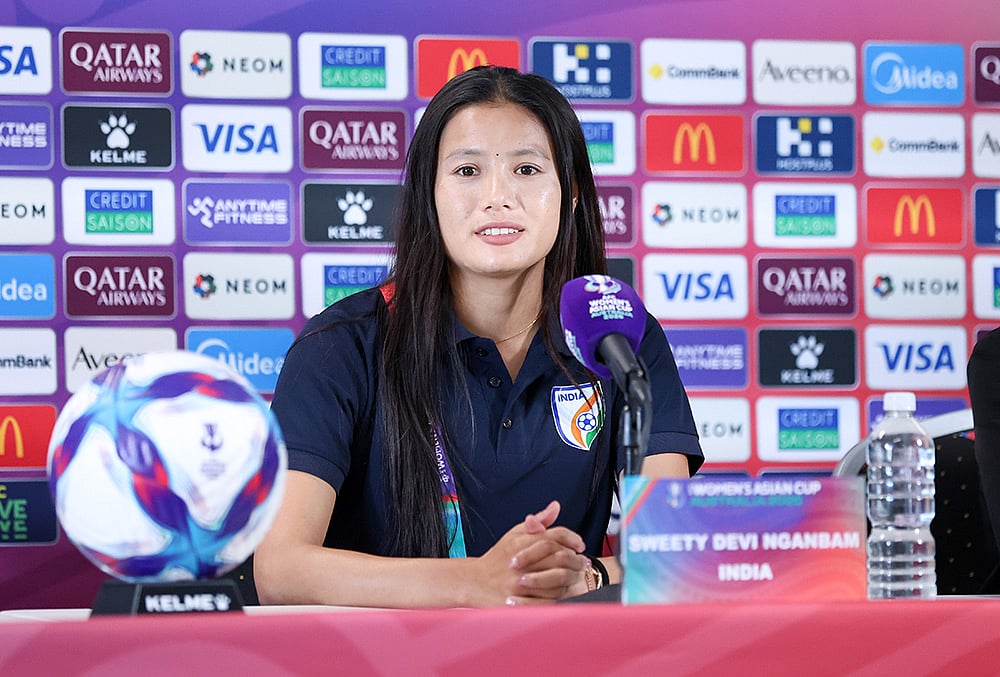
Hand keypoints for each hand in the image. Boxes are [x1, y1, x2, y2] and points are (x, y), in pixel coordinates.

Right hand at [473, 500, 589, 605]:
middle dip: (575, 558)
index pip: (553, 535)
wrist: (474, 581)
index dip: (571, 538)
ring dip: (571, 576)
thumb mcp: (514, 534)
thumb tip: (556, 506)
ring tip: (578, 575)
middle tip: (583, 561)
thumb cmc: (497, 557)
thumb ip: (538, 521)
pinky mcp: (519, 600)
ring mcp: (519, 582)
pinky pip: (547, 598)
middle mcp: (520, 561)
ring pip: (555, 578)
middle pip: (557, 556)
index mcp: (520, 542)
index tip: (579, 544)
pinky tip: (566, 590)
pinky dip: (560, 594)